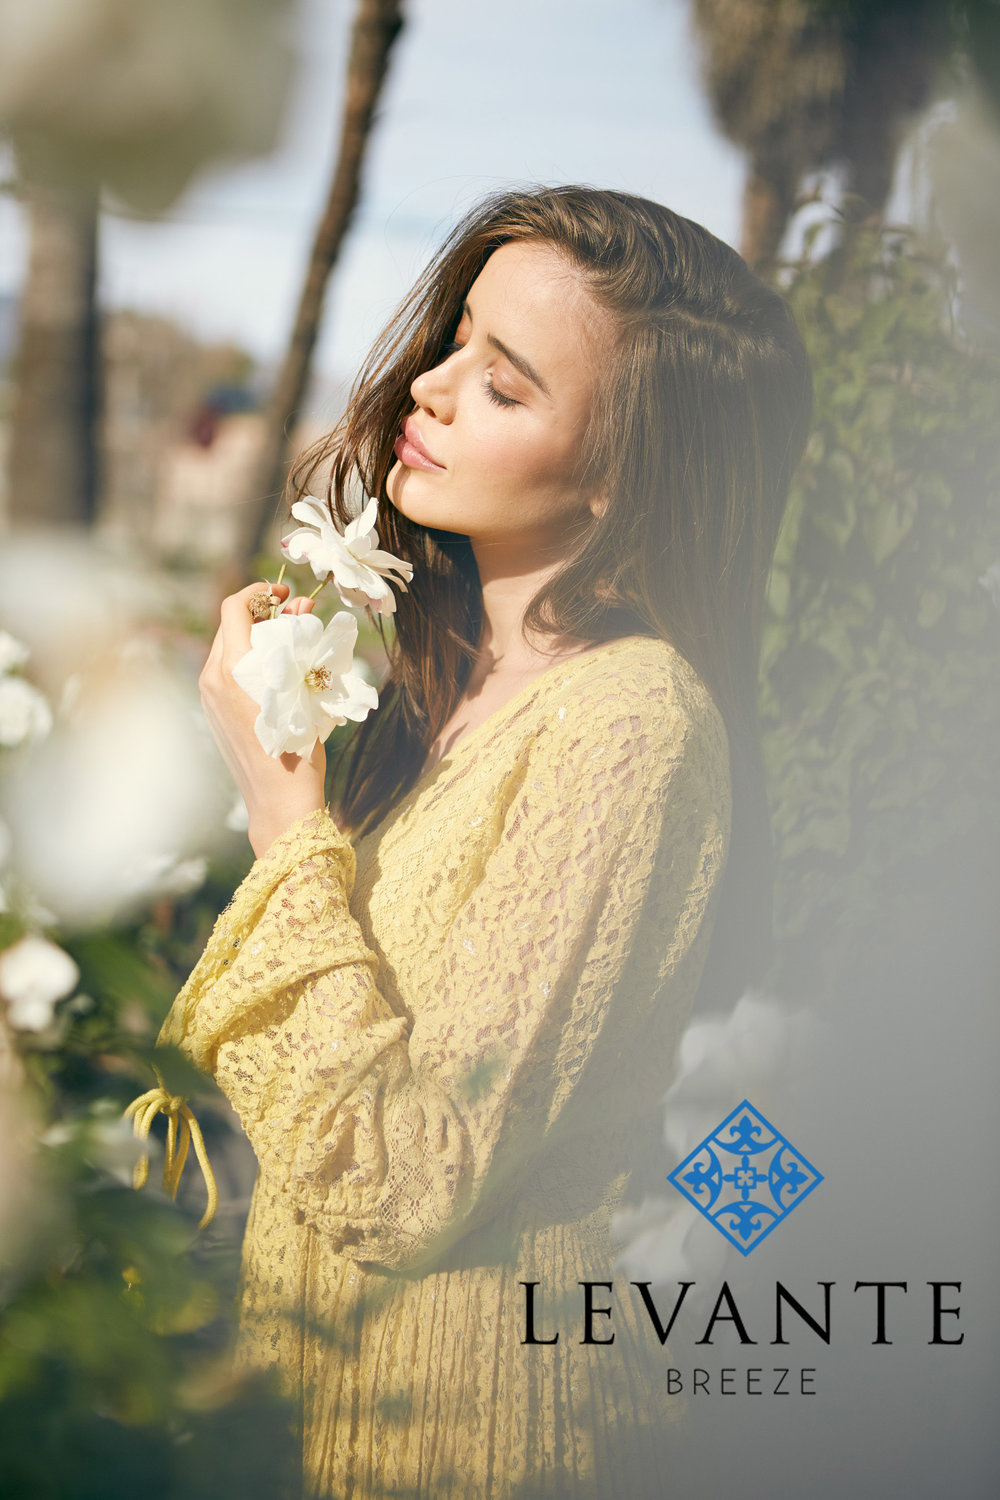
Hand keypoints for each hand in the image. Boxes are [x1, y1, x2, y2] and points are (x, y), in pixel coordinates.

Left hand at [199, 581, 327, 859]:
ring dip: (259, 637)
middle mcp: (211, 679)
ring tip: (293, 643)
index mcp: (229, 670)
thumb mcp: (302, 692)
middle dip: (265, 614)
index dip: (261, 591)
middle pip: (231, 625)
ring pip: (229, 648)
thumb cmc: (297, 752)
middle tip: (300, 616)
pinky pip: (228, 672)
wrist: (278, 804)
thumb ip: (296, 646)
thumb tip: (300, 609)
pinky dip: (251, 661)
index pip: (234, 607)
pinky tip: (278, 672)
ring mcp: (209, 697)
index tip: (287, 592)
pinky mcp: (213, 713)